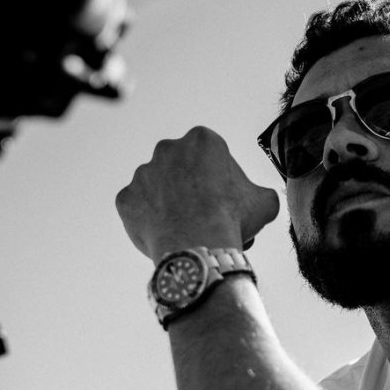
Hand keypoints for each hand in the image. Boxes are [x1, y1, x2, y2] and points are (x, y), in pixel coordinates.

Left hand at [115, 126, 279, 261]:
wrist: (198, 248)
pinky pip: (138, 209)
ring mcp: (143, 173)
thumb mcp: (264, 203)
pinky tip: (166, 235)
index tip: (224, 201)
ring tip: (185, 230)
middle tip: (204, 217)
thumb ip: (259, 194)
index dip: (219, 181)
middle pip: (181, 169)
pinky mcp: (126, 199)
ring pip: (158, 189)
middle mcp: (167, 149)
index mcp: (202, 140)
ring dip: (169, 204)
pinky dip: (149, 221)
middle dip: (191, 189)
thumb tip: (262, 201)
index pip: (210, 156)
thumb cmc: (232, 221)